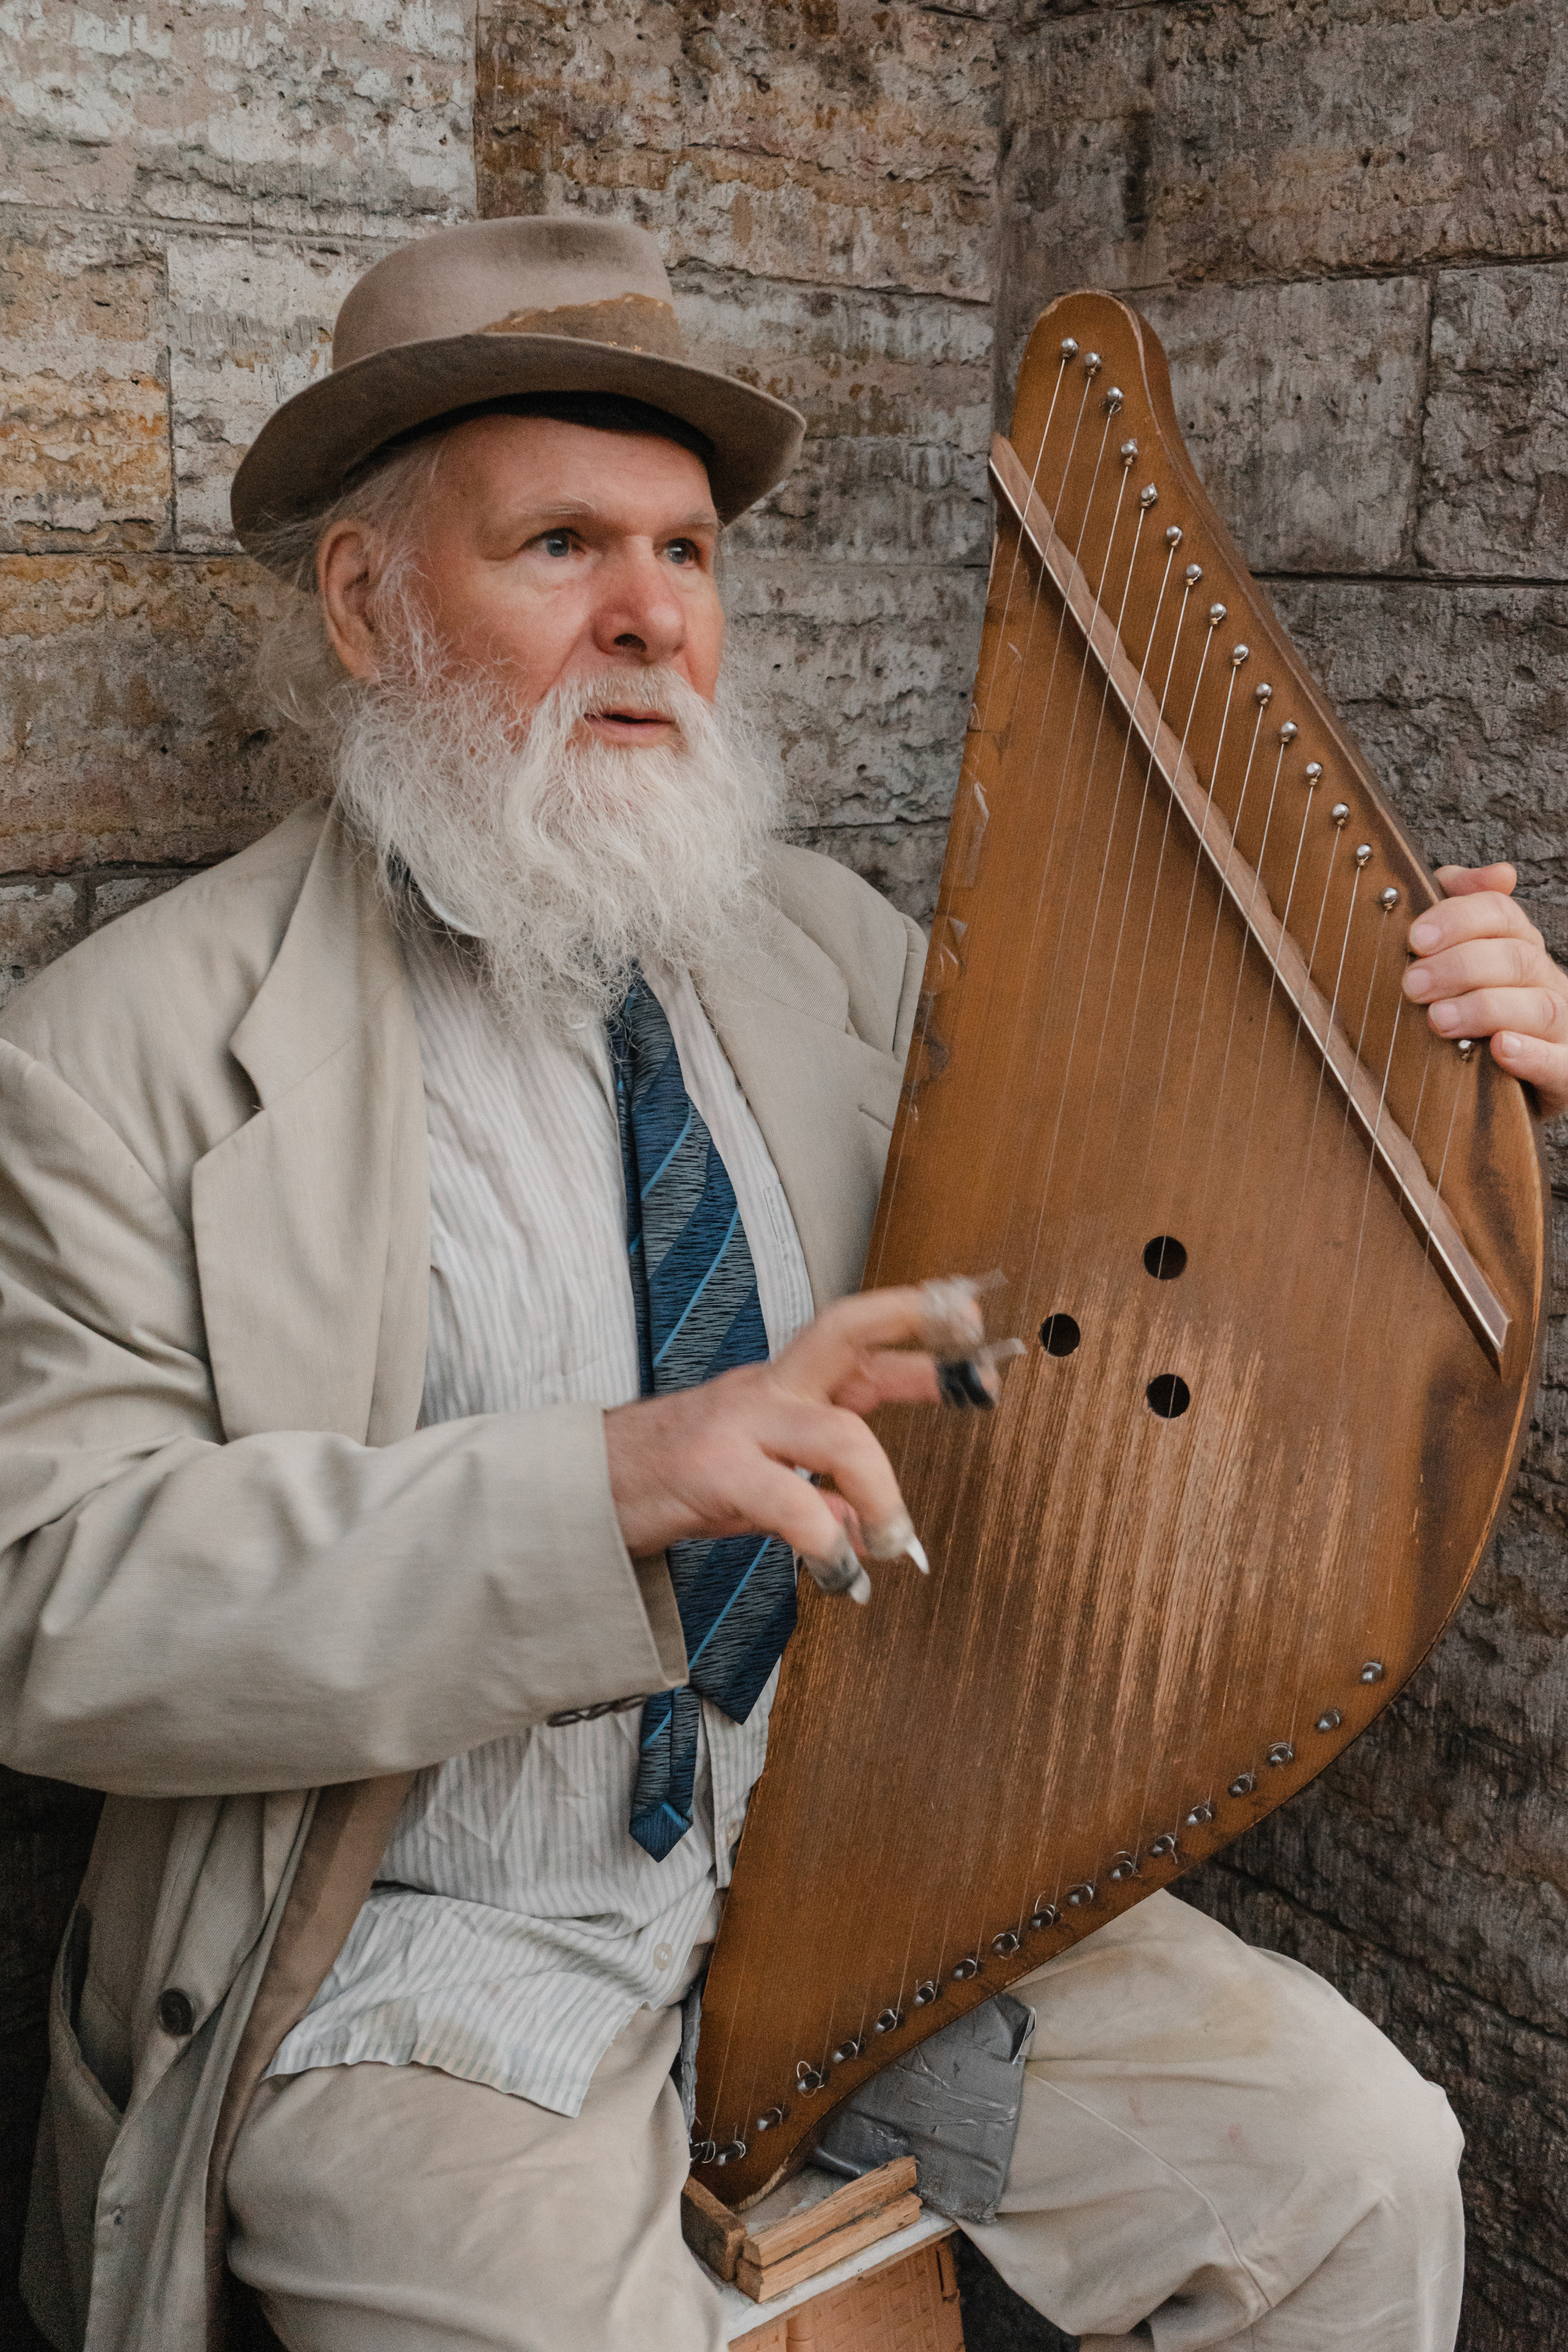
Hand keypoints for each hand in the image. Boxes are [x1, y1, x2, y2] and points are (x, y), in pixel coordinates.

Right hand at [603, 1285, 965, 1570]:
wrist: (586, 1489)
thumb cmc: (678, 1477)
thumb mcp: (761, 1477)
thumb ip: (820, 1491)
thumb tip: (868, 1528)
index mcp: (782, 1386)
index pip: (856, 1337)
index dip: (916, 1323)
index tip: (971, 1324)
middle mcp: (766, 1389)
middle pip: (847, 1335)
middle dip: (917, 1345)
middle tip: (974, 1376)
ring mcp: (738, 1424)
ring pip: (838, 1432)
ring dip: (883, 1492)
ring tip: (894, 1540)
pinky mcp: (713, 1471)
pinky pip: (791, 1501)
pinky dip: (828, 1540)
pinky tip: (841, 1572)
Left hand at [1403, 863, 1567, 1117]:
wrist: (1507, 1090)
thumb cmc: (1471, 1019)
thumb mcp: (1456, 963)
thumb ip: (1457, 913)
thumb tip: (1464, 874)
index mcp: (1518, 948)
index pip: (1500, 914)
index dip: (1458, 919)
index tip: (1414, 937)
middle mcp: (1545, 982)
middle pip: (1516, 957)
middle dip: (1460, 966)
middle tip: (1411, 984)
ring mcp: (1560, 1029)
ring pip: (1540, 1006)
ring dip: (1487, 1008)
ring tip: (1439, 1019)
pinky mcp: (1564, 1073)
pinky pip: (1559, 1063)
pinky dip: (1532, 1055)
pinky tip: (1501, 1049)